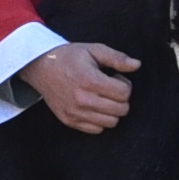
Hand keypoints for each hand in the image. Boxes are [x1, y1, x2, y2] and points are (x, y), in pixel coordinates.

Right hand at [23, 40, 139, 134]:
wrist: (41, 67)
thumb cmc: (69, 57)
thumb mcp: (93, 50)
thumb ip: (117, 58)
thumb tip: (137, 65)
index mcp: (90, 80)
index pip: (125, 93)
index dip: (125, 84)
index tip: (115, 78)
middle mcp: (83, 100)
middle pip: (121, 110)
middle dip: (121, 98)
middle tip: (110, 88)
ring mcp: (75, 113)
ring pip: (111, 122)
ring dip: (112, 110)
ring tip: (102, 97)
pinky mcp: (69, 121)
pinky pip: (97, 129)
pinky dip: (100, 120)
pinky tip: (94, 106)